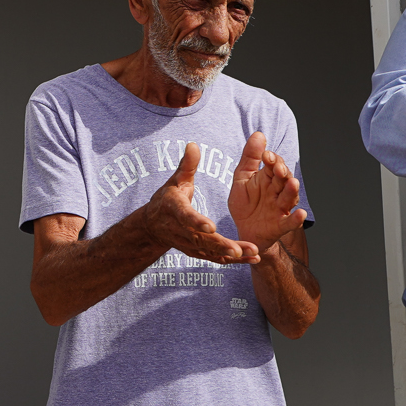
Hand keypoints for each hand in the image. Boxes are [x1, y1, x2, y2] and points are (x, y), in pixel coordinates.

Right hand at [138, 143, 259, 264]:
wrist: (153, 225)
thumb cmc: (167, 198)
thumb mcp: (175, 180)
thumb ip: (187, 165)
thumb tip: (193, 144)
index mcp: (174, 208)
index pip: (185, 216)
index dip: (197, 222)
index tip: (211, 227)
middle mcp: (180, 229)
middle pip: (201, 240)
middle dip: (221, 245)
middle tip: (240, 249)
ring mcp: (188, 243)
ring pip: (210, 252)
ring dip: (231, 255)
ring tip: (252, 254)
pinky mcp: (196, 252)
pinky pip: (215, 259)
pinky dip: (233, 261)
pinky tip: (252, 259)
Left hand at [227, 131, 306, 252]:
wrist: (244, 230)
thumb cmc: (245, 202)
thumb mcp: (242, 178)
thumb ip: (250, 157)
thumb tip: (259, 134)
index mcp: (267, 178)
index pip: (273, 165)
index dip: (271, 160)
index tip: (266, 155)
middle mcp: (277, 191)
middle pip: (283, 179)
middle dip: (282, 172)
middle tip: (278, 167)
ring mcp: (280, 208)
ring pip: (289, 197)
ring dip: (292, 190)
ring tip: (292, 183)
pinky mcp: (280, 225)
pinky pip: (290, 222)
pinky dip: (296, 219)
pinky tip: (301, 214)